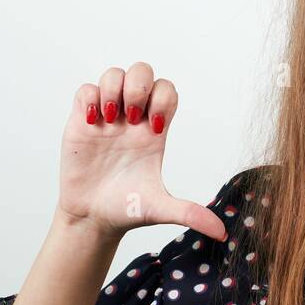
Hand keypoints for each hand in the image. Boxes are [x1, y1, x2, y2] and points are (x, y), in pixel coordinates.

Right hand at [55, 62, 227, 242]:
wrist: (93, 217)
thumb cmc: (128, 209)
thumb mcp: (160, 208)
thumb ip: (190, 214)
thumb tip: (222, 232)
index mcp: (156, 131)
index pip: (168, 92)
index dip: (164, 100)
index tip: (155, 129)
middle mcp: (133, 119)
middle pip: (143, 72)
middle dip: (139, 86)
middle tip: (130, 117)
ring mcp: (107, 118)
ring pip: (114, 74)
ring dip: (114, 89)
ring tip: (110, 120)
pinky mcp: (81, 122)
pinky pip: (86, 90)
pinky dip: (90, 98)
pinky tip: (92, 123)